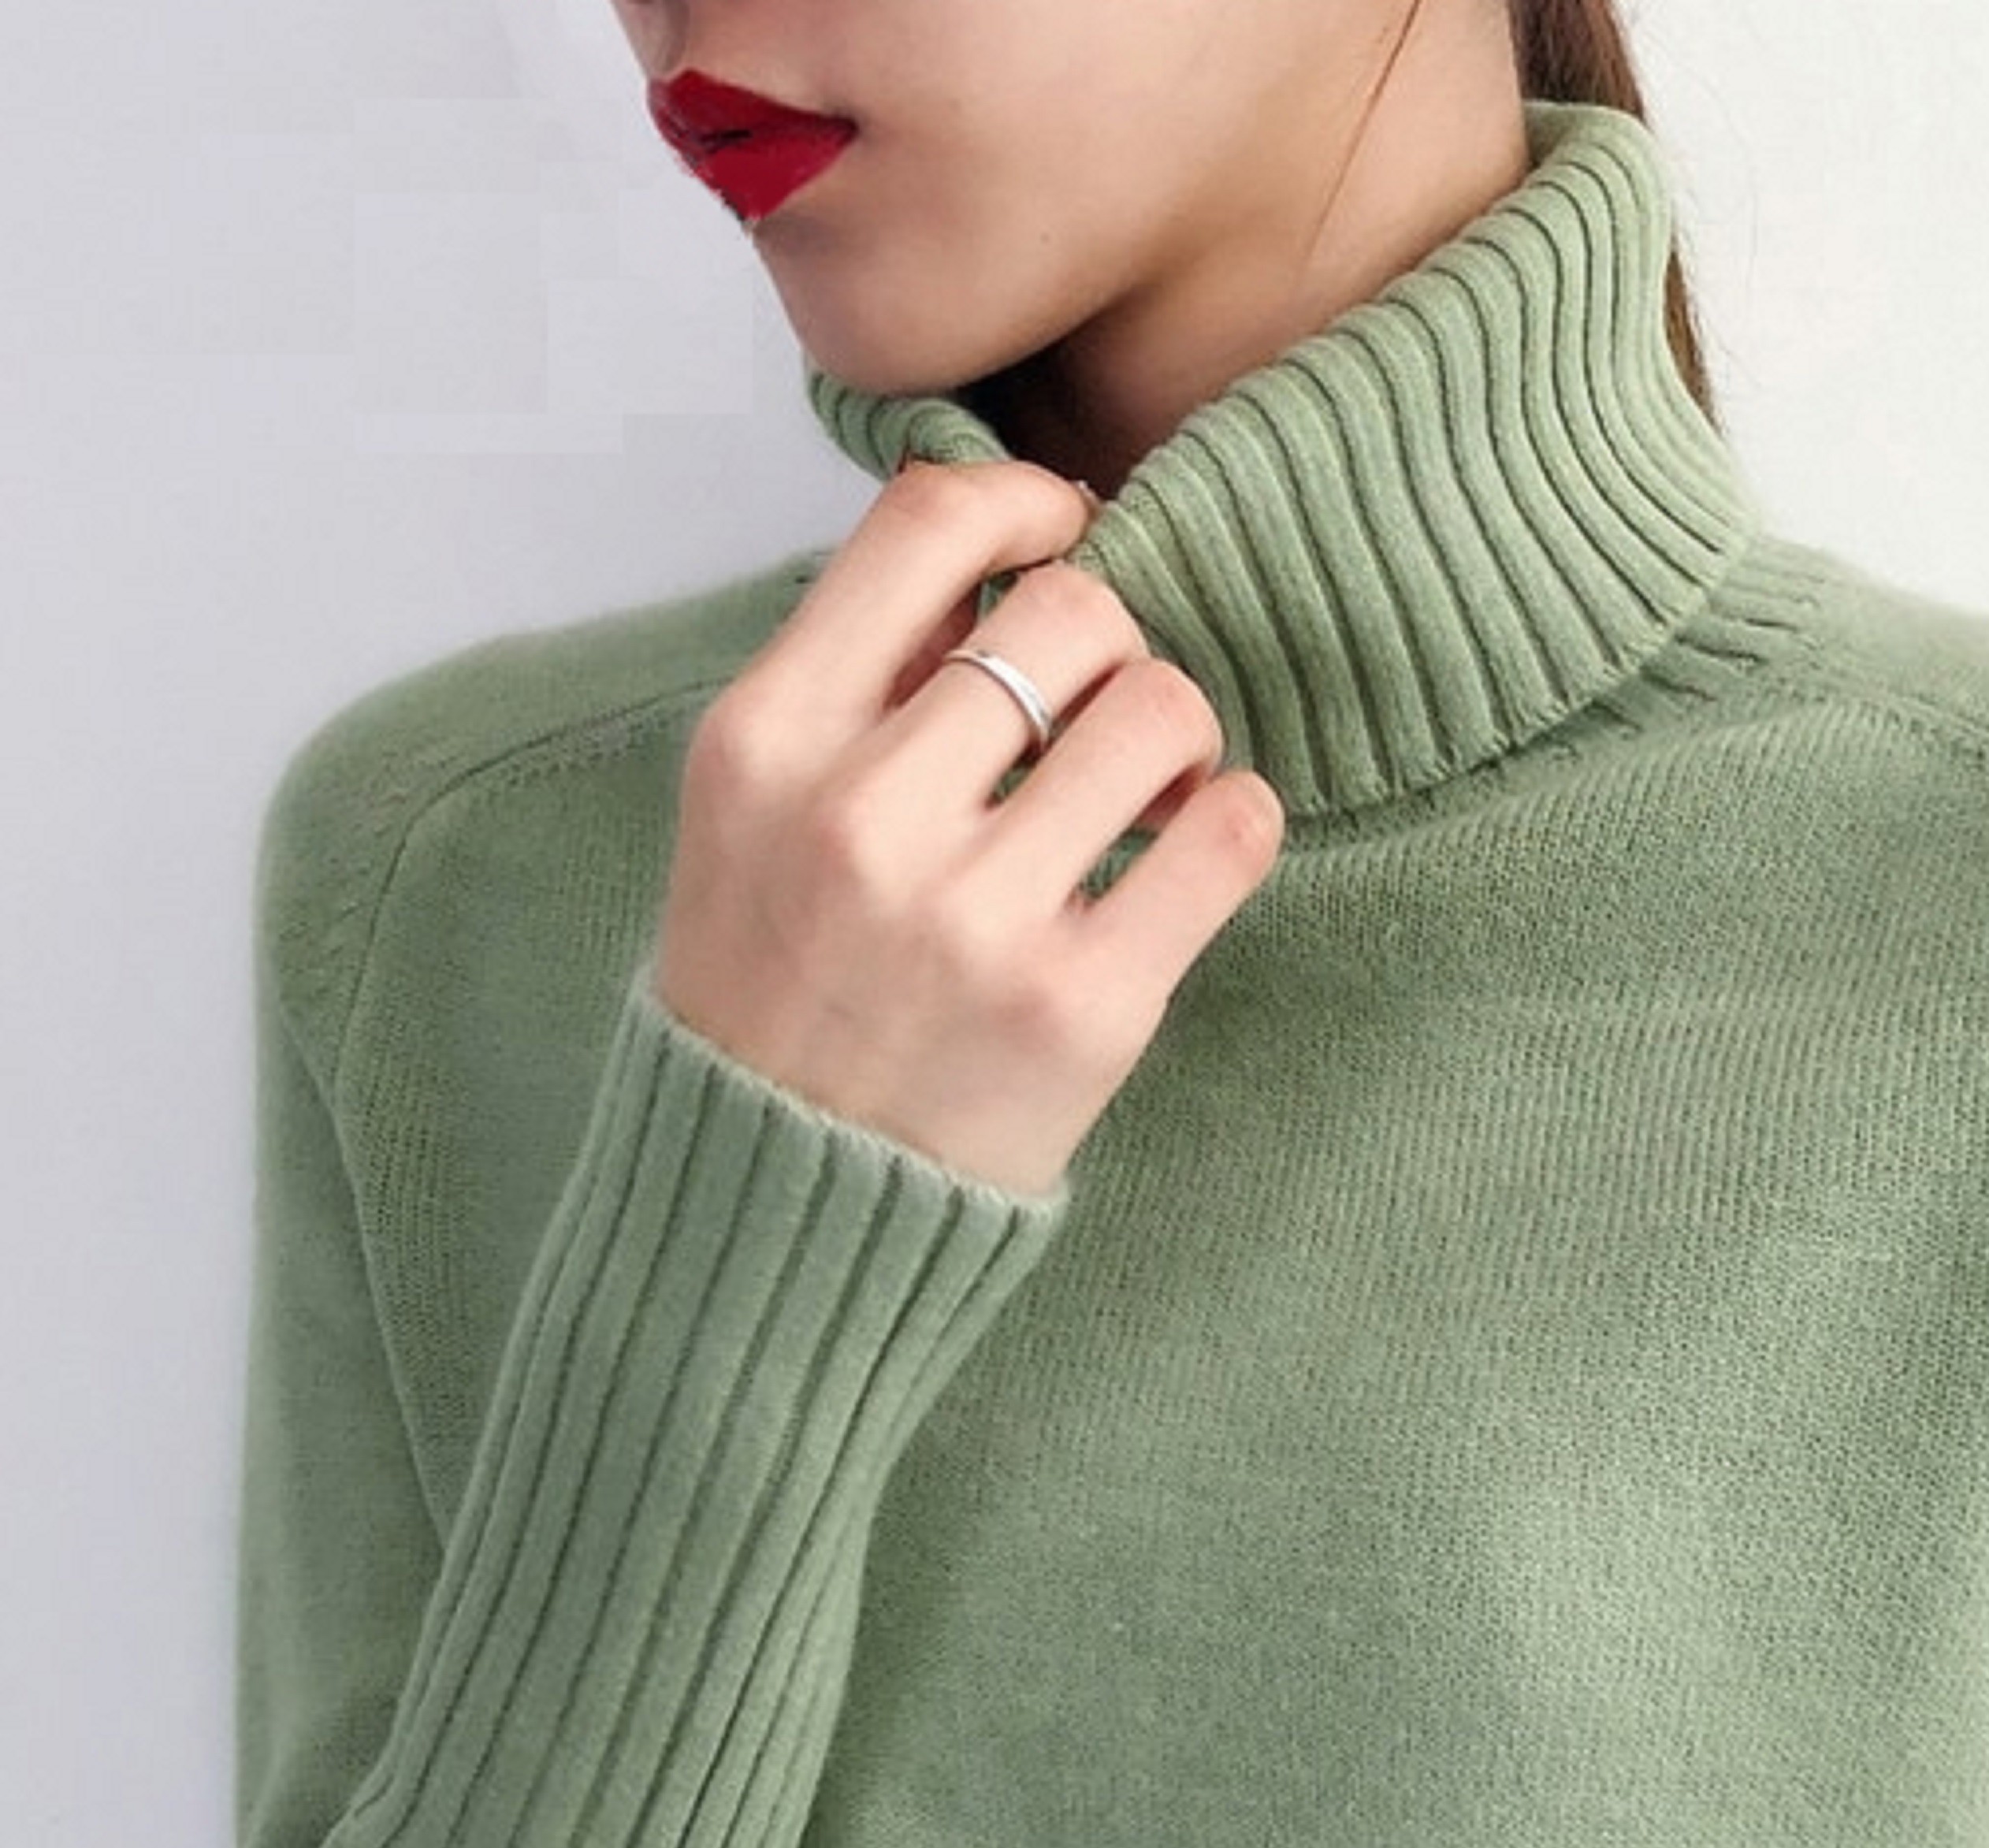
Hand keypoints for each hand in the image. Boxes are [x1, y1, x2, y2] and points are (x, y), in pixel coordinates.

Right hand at [650, 457, 1286, 1198]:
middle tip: (1097, 713)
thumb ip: (858, 680)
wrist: (778, 1204)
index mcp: (768, 742)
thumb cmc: (778, 987)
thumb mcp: (753, 811)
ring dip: (1178, 734)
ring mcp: (978, 921)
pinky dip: (1235, 820)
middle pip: (1072, 609)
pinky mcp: (1083, 1009)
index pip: (928, 524)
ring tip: (1147, 792)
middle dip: (1113, 645)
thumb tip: (1014, 549)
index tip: (1063, 538)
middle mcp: (865, 818)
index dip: (1028, 503)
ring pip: (1163, 708)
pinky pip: (1233, 834)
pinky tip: (1189, 853)